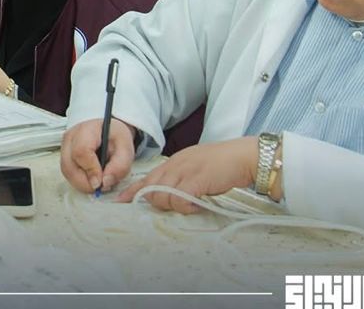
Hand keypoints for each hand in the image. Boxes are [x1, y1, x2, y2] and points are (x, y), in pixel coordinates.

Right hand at [60, 117, 137, 195]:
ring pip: (67, 173)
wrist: (107, 131)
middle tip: (102, 185)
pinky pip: (68, 175)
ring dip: (83, 184)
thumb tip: (106, 182)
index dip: (91, 170)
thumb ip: (120, 166)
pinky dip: (81, 182)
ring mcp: (65, 148)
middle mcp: (70, 138)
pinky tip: (92, 178)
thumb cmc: (114, 136)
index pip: (81, 152)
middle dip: (86, 183)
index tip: (101, 182)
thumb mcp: (126, 148)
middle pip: (69, 166)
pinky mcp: (64, 157)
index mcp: (86, 130)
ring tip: (99, 181)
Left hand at [113, 137, 259, 212]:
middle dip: (155, 203)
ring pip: (162, 196)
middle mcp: (175, 165)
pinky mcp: (196, 180)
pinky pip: (180, 199)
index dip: (132, 191)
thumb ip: (180, 179)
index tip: (120, 201)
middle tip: (174, 207)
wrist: (243, 157)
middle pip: (151, 189)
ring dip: (173, 206)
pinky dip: (186, 207)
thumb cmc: (222, 164)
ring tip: (189, 205)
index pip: (146, 178)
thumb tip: (168, 197)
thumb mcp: (194, 168)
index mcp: (173, 162)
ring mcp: (184, 171)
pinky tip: (197, 205)